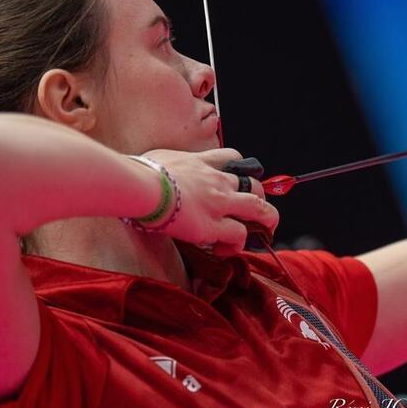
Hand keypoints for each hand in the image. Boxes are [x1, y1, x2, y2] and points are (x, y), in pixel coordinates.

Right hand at [136, 147, 277, 254]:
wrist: (140, 185)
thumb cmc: (140, 172)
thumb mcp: (158, 158)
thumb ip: (166, 165)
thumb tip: (151, 170)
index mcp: (202, 163)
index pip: (232, 158)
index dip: (239, 170)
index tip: (237, 180)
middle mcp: (217, 181)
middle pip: (255, 184)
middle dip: (261, 197)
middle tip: (257, 211)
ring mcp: (219, 203)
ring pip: (259, 209)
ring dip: (267, 220)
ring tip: (266, 230)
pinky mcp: (213, 226)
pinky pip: (238, 235)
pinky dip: (237, 244)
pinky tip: (225, 249)